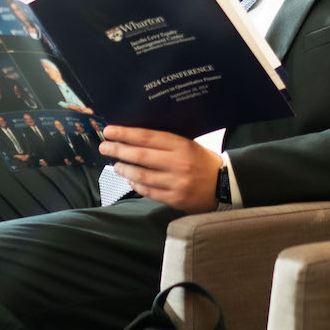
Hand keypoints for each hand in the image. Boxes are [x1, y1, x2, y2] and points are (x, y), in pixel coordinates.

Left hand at [99, 125, 222, 212]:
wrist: (225, 185)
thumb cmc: (203, 161)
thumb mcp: (188, 145)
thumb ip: (164, 143)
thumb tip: (134, 139)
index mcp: (181, 145)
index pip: (147, 137)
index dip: (125, 134)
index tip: (109, 131)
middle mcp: (177, 163)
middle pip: (140, 156)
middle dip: (118, 150)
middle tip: (104, 147)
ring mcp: (175, 183)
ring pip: (141, 175)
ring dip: (124, 169)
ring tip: (115, 165)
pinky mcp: (175, 199)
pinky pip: (148, 191)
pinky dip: (136, 184)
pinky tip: (129, 179)